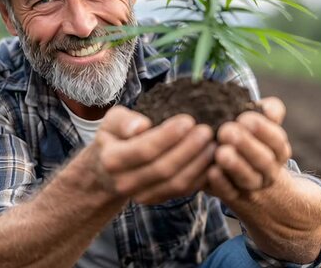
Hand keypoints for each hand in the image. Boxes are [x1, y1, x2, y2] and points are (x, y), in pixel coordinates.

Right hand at [93, 106, 214, 204]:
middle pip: (164, 169)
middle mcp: (125, 182)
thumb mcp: (111, 122)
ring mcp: (142, 195)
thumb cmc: (114, 138)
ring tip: (213, 144)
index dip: (168, 136)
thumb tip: (140, 126)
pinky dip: (200, 176)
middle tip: (206, 131)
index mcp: (112, 160)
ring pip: (176, 184)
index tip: (188, 120)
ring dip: (199, 164)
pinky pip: (183, 191)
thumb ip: (123, 121)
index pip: (144, 150)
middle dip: (189, 149)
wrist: (106, 171)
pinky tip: (211, 160)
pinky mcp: (157, 200)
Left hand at [204, 97, 291, 202]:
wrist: (255, 189)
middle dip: (246, 144)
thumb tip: (264, 104)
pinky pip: (229, 193)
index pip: (276, 140)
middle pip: (263, 159)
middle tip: (227, 131)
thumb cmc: (253, 144)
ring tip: (220, 152)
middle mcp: (268, 170)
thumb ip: (267, 112)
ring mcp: (252, 186)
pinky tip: (211, 171)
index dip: (263, 129)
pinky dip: (221, 183)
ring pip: (248, 178)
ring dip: (235, 165)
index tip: (244, 118)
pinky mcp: (234, 197)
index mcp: (277, 150)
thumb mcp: (263, 128)